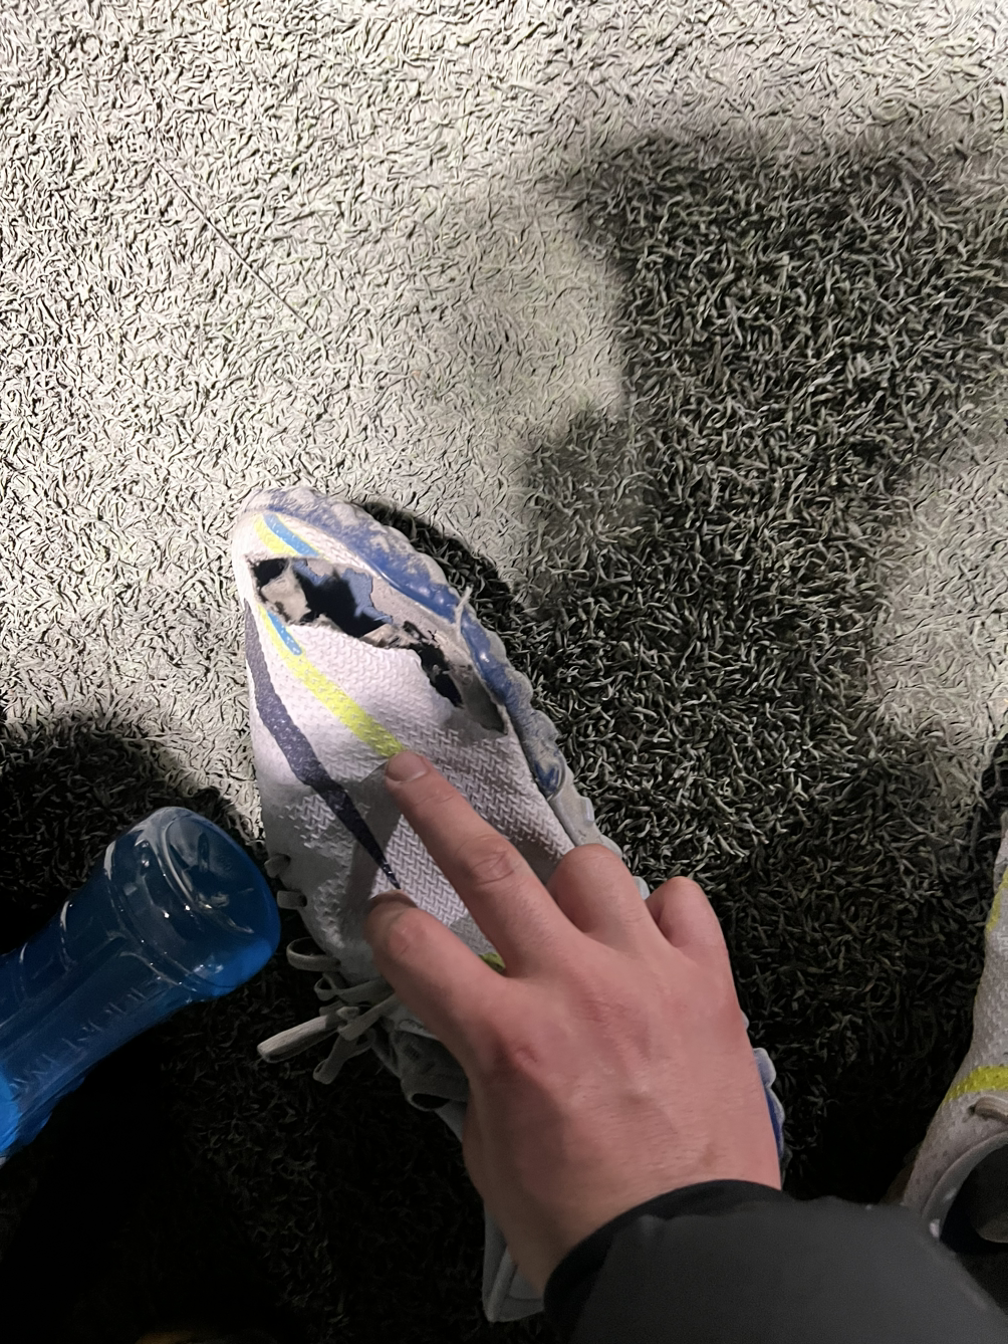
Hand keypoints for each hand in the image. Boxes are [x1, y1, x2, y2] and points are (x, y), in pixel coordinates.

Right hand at [363, 752, 780, 1294]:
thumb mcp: (488, 1146)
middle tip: (409, 773)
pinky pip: (681, 900)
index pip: (413, 944)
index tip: (385, 918)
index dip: (385, 923)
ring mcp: (644, 975)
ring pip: (591, 865)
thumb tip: (475, 1016)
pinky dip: (657, 909)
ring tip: (562, 906)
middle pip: (486, 864)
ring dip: (563, 879)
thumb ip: (476, 1062)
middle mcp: (571, 987)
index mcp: (505, 1038)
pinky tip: (644, 936)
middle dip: (434, 807)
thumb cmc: (578, 1216)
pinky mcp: (707, 983)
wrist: (688, 1254)